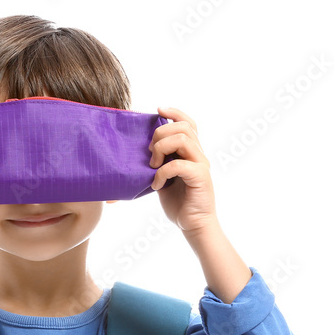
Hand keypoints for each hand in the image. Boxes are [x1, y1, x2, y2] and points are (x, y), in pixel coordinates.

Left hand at [148, 107, 216, 233]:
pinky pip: (179, 164)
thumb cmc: (178, 202)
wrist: (192, 224)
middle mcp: (198, 155)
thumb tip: (132, 155)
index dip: (174, 112)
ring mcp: (201, 165)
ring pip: (183, 139)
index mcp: (191, 152)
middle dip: (160, 134)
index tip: (158, 110)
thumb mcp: (162, 178)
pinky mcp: (200, 177)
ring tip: (152, 167)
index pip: (187, 123)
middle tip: (150, 154)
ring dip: (161, 149)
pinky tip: (156, 185)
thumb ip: (156, 163)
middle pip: (183, 127)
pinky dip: (162, 173)